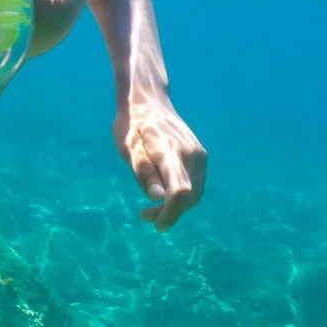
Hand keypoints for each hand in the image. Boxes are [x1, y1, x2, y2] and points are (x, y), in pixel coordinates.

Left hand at [113, 96, 205, 231]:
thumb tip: (158, 198)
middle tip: (145, 216)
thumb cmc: (131, 124)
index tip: (157, 226)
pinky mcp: (200, 154)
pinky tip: (163, 194)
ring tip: (151, 209)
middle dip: (170, 213)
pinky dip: (182, 195)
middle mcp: (191, 154)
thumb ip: (143, 172)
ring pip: (195, 192)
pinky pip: (195, 183)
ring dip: (177, 207)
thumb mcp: (127, 148)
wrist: (147, 100)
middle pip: (190, 196)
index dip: (171, 213)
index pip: (180, 191)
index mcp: (170, 152)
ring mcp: (198, 154)